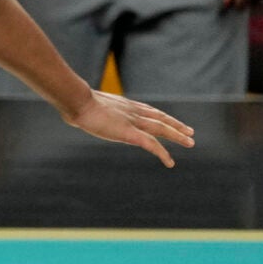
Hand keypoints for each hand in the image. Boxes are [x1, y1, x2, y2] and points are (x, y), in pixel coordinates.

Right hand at [64, 89, 195, 167]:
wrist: (77, 101)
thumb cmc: (74, 100)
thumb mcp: (82, 102)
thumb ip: (85, 107)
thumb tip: (71, 109)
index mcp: (122, 104)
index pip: (147, 109)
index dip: (159, 115)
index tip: (168, 119)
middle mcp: (132, 111)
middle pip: (159, 118)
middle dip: (175, 125)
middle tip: (190, 131)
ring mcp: (132, 121)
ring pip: (162, 129)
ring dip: (177, 136)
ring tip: (190, 143)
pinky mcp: (130, 134)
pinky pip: (152, 145)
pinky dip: (162, 153)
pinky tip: (170, 163)